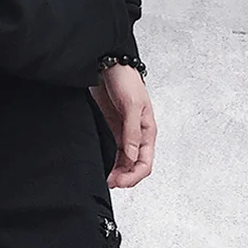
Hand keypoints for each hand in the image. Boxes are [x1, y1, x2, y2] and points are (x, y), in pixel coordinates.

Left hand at [89, 63, 156, 187]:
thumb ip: (132, 133)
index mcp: (147, 132)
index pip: (145, 164)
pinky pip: (112, 154)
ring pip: (122, 163)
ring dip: (114, 173)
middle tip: (107, 182)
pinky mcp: (111, 132)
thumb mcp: (131, 105)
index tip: (119, 182)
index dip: (133, 176)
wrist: (108, 66)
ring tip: (103, 178)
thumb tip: (132, 157)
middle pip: (133, 167)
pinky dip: (107, 163)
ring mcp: (123, 136)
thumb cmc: (125, 80)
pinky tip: (100, 167)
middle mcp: (136, 137)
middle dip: (123, 178)